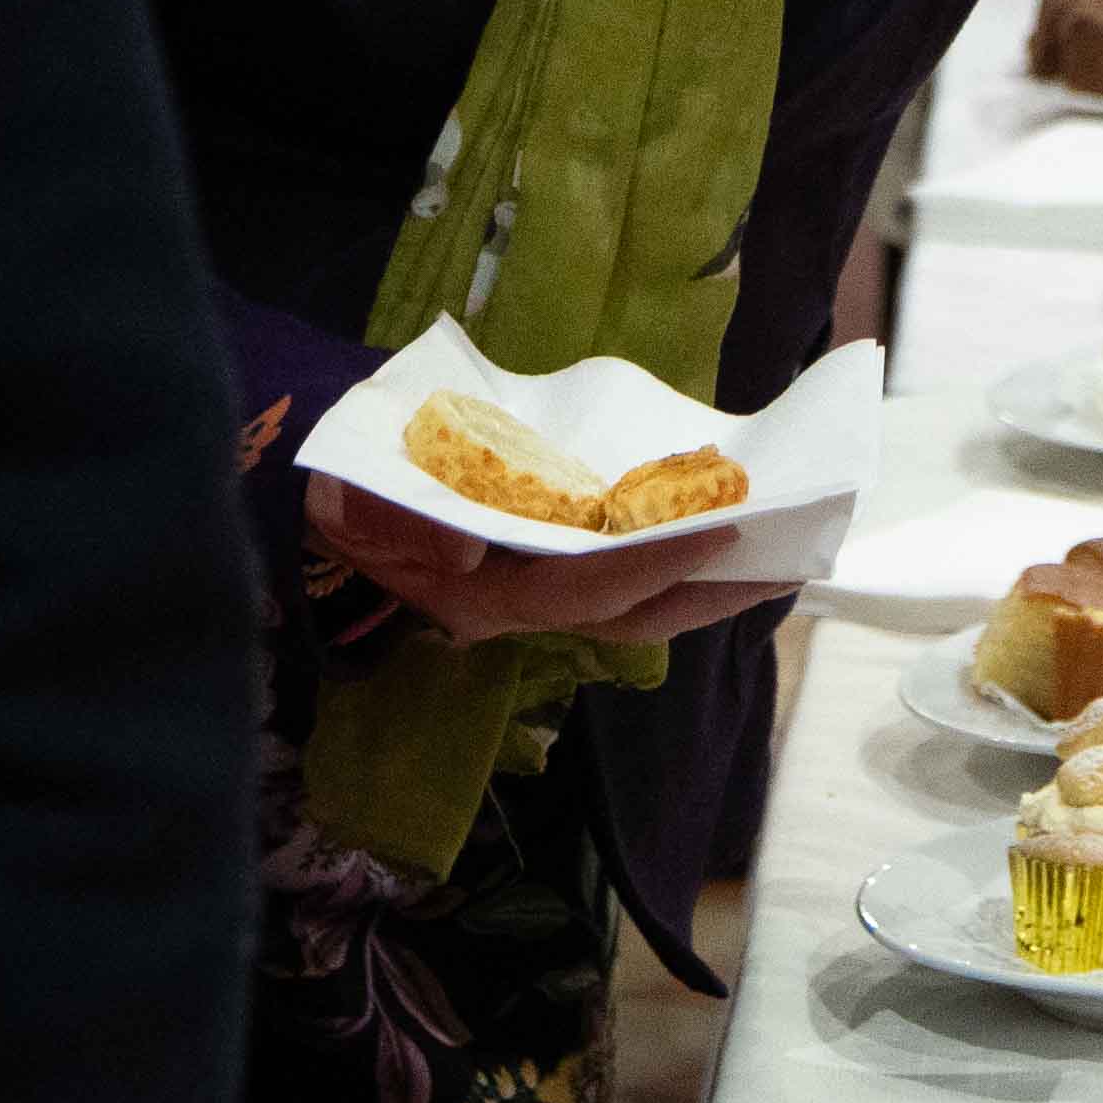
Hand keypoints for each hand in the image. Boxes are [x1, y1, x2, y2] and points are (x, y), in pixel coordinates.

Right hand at [307, 473, 793, 649]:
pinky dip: (670, 562)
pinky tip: (717, 535)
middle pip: (628, 617)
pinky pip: (618, 577)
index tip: (717, 532)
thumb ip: (399, 521)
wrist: (313, 490)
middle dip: (707, 595)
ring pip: (631, 605)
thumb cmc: (339, 486)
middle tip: (789, 565)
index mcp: (480, 593)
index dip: (649, 566)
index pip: (580, 591)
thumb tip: (463, 548)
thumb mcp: (347, 497)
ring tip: (775, 558)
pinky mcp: (538, 571)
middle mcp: (515, 606)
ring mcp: (529, 593)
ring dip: (701, 585)